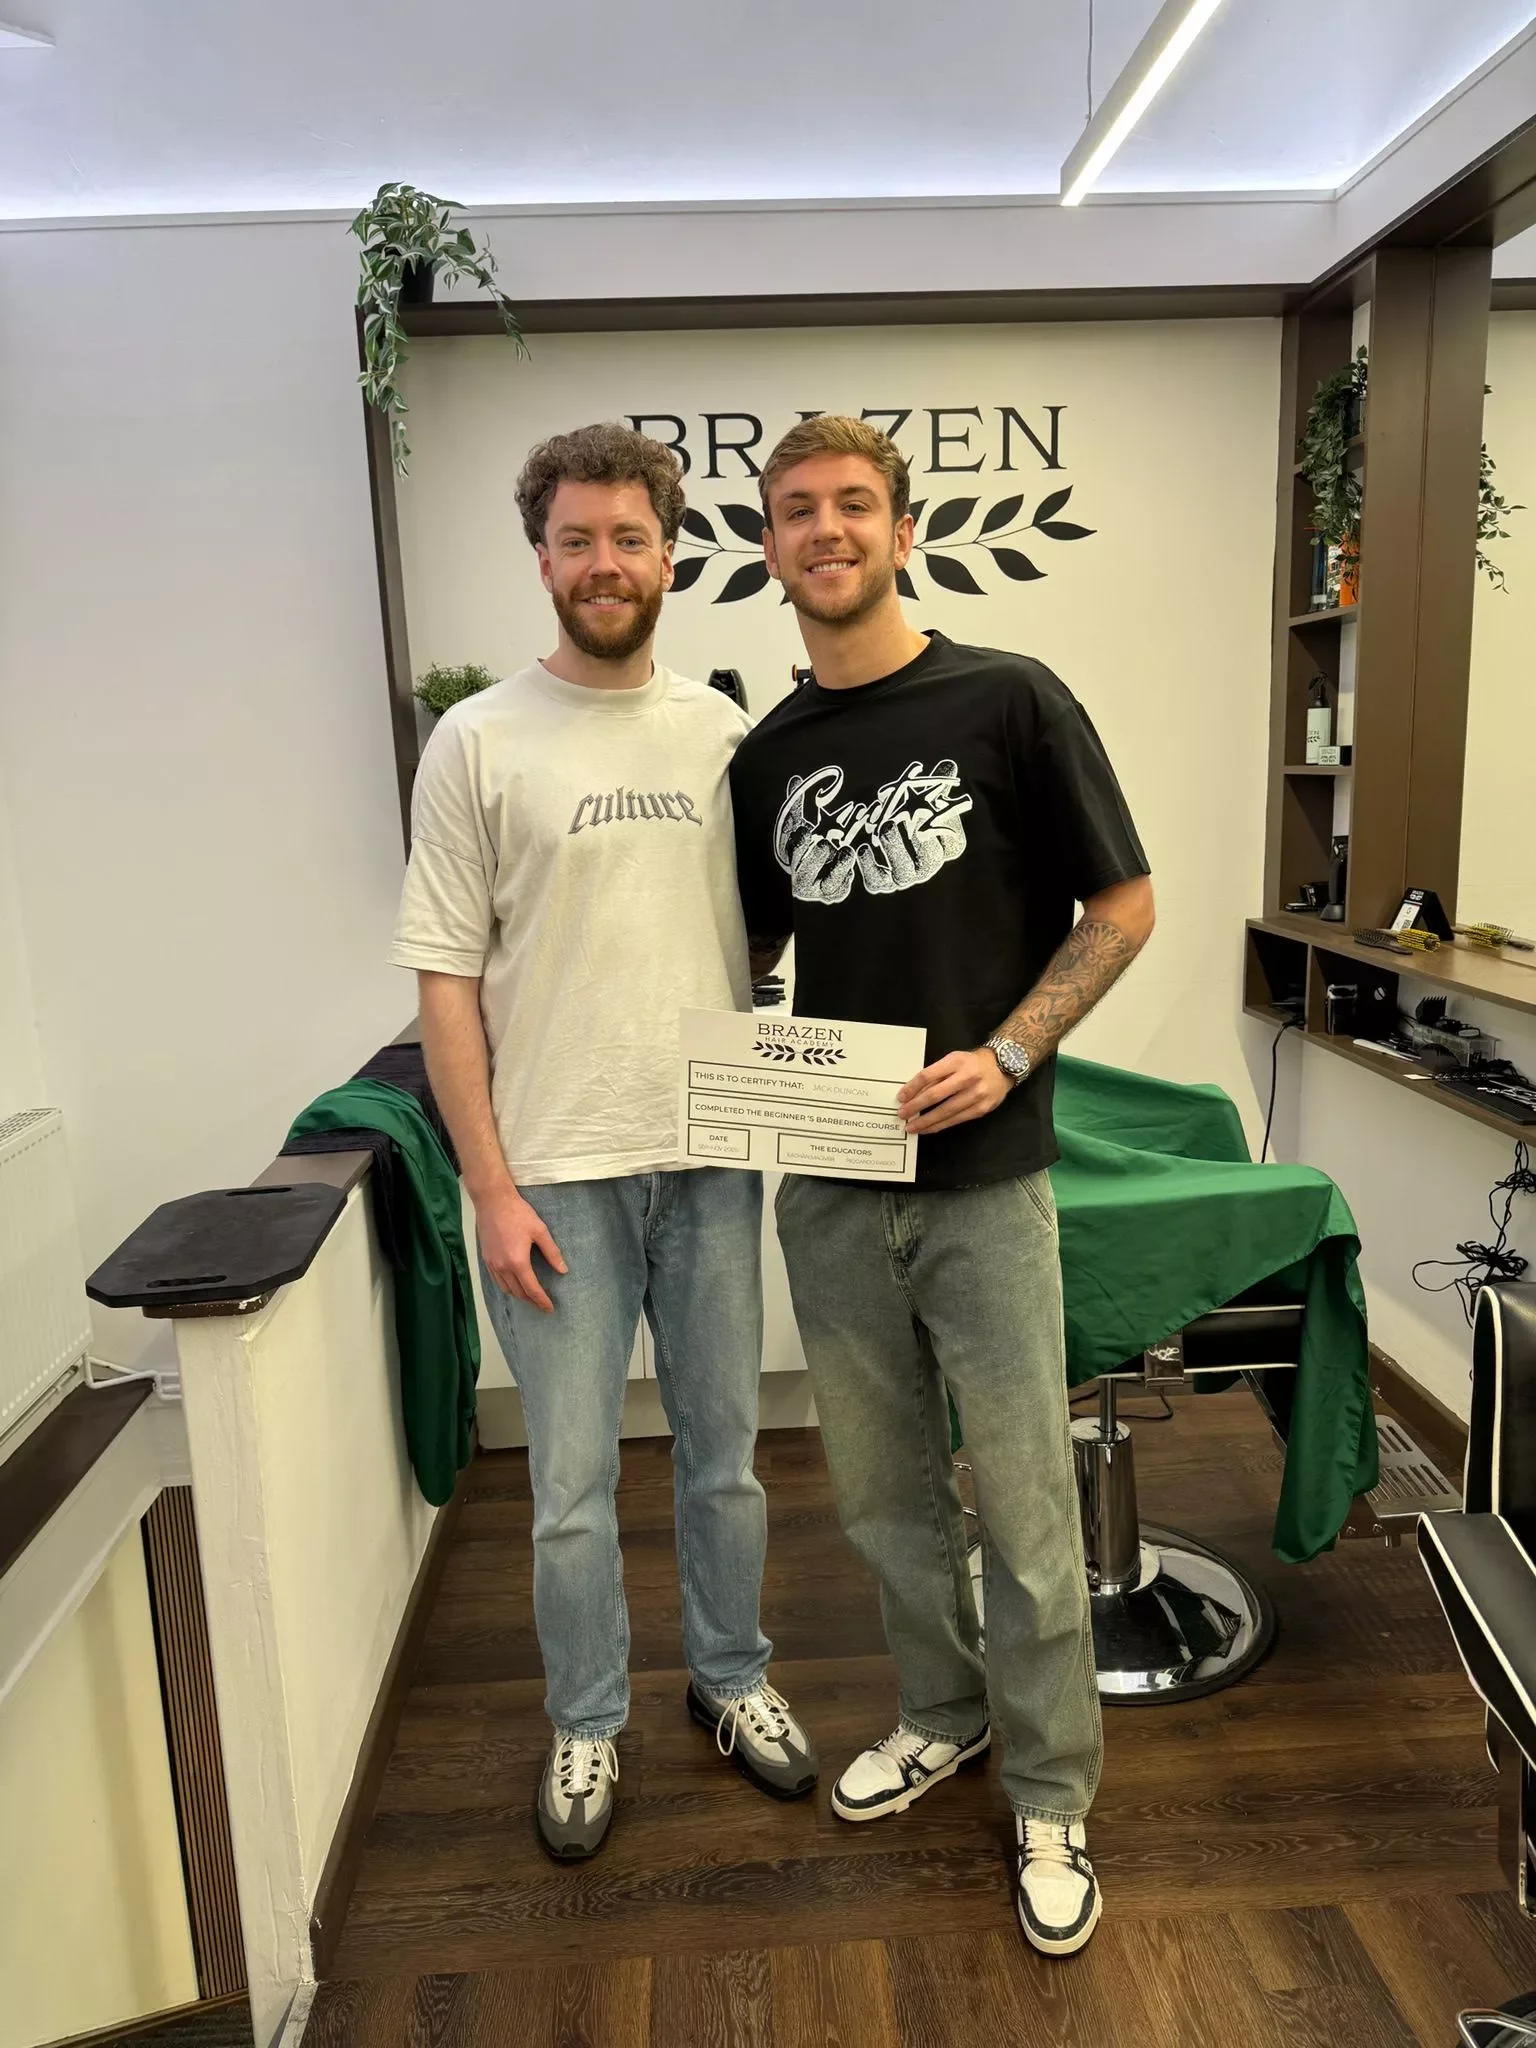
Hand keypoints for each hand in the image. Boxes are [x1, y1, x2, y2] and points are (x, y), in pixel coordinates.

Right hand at [475, 1183, 567, 1312]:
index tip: (549, 1308)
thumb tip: (563, 1270)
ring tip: (530, 1297)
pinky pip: (497, 1281)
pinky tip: (514, 1284)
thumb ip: (552, 1252)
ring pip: (506, 1289)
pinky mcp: (486, 1259)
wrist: (492, 1201)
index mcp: (518, 1261)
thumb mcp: (540, 1231)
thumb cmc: (518, 1213)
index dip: (542, 1301)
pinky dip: (507, 1287)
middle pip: (518, 1293)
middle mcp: (503, 1267)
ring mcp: (492, 1264)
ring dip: (519, 1295)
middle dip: (531, 1301)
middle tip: (543, 1304)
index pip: (532, 1289)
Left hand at [898, 1048, 1012, 1136]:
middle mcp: (967, 1077)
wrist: (1003, 1068)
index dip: (912, 1087)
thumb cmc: (972, 1064)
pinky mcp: (981, 1109)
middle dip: (916, 1106)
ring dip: (926, 1121)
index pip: (929, 1075)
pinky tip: (929, 1128)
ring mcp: (976, 1094)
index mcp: (956, 1062)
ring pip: (946, 1111)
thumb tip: (913, 1092)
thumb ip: (936, 1074)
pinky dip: (940, 1125)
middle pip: (936, 1094)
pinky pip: (956, 1120)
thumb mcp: (954, 1060)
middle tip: (902, 1114)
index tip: (901, 1097)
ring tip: (912, 1127)